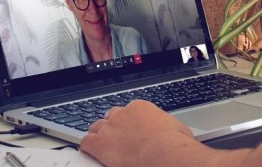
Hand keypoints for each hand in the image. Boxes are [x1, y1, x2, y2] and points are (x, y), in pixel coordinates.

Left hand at [80, 101, 194, 165]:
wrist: (164, 153)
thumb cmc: (174, 144)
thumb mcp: (175, 128)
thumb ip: (165, 126)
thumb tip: (171, 132)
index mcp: (140, 108)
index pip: (127, 111)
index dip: (127, 122)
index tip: (130, 130)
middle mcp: (122, 114)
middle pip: (110, 117)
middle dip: (111, 126)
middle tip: (116, 139)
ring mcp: (110, 128)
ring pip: (96, 128)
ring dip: (98, 136)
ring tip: (101, 145)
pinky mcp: (100, 143)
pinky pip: (86, 142)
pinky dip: (87, 147)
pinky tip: (90, 153)